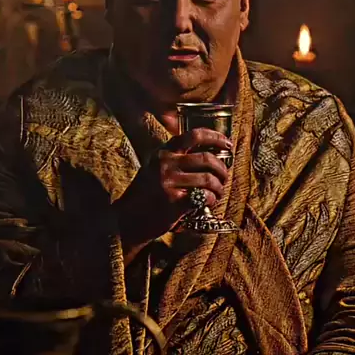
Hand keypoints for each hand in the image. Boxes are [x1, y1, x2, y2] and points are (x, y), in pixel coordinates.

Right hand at [115, 128, 230, 257]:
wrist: (127, 219)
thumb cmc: (146, 194)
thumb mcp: (155, 167)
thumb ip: (176, 159)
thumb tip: (210, 155)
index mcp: (163, 152)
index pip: (194, 135)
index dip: (215, 137)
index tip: (228, 144)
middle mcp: (165, 163)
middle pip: (206, 158)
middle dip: (222, 168)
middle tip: (225, 176)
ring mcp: (169, 182)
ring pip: (208, 179)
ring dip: (219, 187)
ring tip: (218, 193)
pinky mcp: (173, 201)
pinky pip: (204, 196)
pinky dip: (211, 199)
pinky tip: (209, 202)